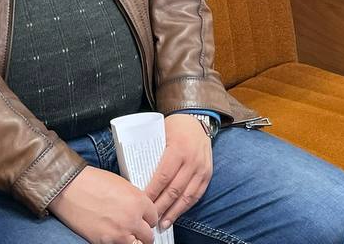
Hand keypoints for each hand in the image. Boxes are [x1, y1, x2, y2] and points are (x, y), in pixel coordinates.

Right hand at [48, 165, 156, 243]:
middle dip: (143, 232)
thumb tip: (140, 210)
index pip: (154, 217)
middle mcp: (133, 219)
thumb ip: (134, 199)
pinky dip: (120, 243)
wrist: (68, 188)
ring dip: (134, 241)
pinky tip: (114, 236)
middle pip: (149, 235)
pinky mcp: (106, 242)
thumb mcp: (121, 184)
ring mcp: (120, 233)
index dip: (148, 218)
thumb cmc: (91, 182)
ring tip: (126, 235)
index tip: (144, 219)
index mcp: (139, 201)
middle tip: (136, 229)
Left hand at [145, 114, 213, 230]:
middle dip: (161, 206)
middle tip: (150, 218)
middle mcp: (192, 160)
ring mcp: (202, 168)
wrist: (196, 120)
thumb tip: (135, 174)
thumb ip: (152, 153)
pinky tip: (177, 214)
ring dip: (174, 212)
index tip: (142, 203)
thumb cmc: (174, 127)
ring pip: (187, 196)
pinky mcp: (207, 174)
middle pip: (174, 189)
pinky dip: (186, 206)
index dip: (153, 192)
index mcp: (178, 149)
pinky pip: (197, 194)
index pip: (163, 176)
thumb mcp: (160, 134)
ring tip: (163, 223)